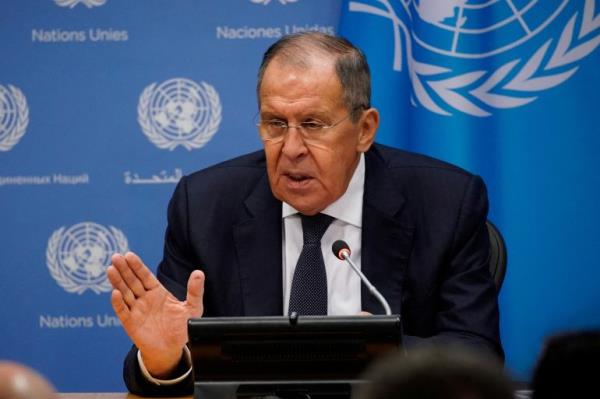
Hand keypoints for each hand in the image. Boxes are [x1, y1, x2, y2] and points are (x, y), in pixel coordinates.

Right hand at [107, 252, 204, 377]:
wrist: (174, 349)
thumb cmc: (183, 328)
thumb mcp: (193, 308)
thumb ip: (195, 291)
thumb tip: (199, 273)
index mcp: (158, 292)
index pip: (145, 276)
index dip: (137, 266)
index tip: (129, 255)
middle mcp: (145, 299)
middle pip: (132, 281)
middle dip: (124, 269)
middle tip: (116, 257)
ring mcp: (137, 310)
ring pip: (125, 293)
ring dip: (117, 282)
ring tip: (111, 269)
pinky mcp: (131, 324)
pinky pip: (123, 312)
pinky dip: (118, 303)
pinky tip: (115, 293)